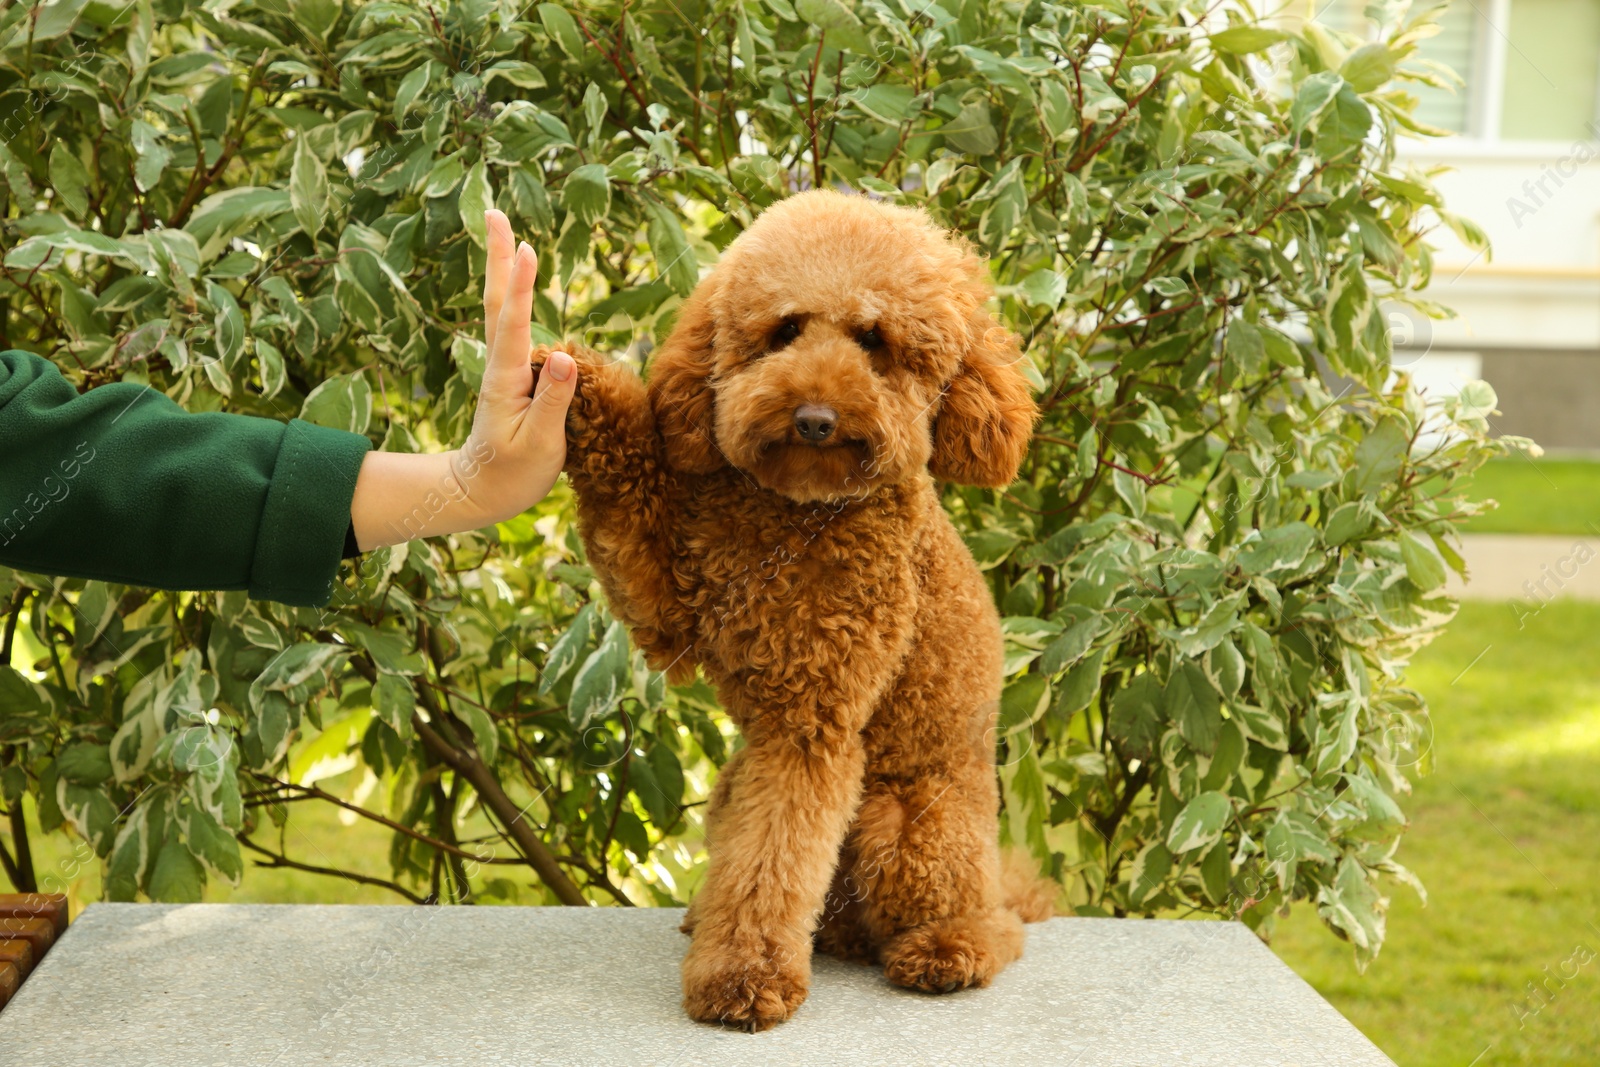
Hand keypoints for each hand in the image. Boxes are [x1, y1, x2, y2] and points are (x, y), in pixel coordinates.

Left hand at [349, 211, 576, 549]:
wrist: (481, 492)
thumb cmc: (511, 475)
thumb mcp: (538, 446)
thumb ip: (551, 401)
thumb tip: (561, 355)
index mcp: (505, 379)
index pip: (513, 324)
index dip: (521, 285)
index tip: (527, 247)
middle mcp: (501, 365)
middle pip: (498, 302)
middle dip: (498, 258)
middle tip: (494, 213)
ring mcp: (506, 368)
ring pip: (504, 310)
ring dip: (505, 269)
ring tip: (508, 232)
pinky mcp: (514, 376)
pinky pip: (515, 327)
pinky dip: (516, 296)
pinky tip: (521, 282)